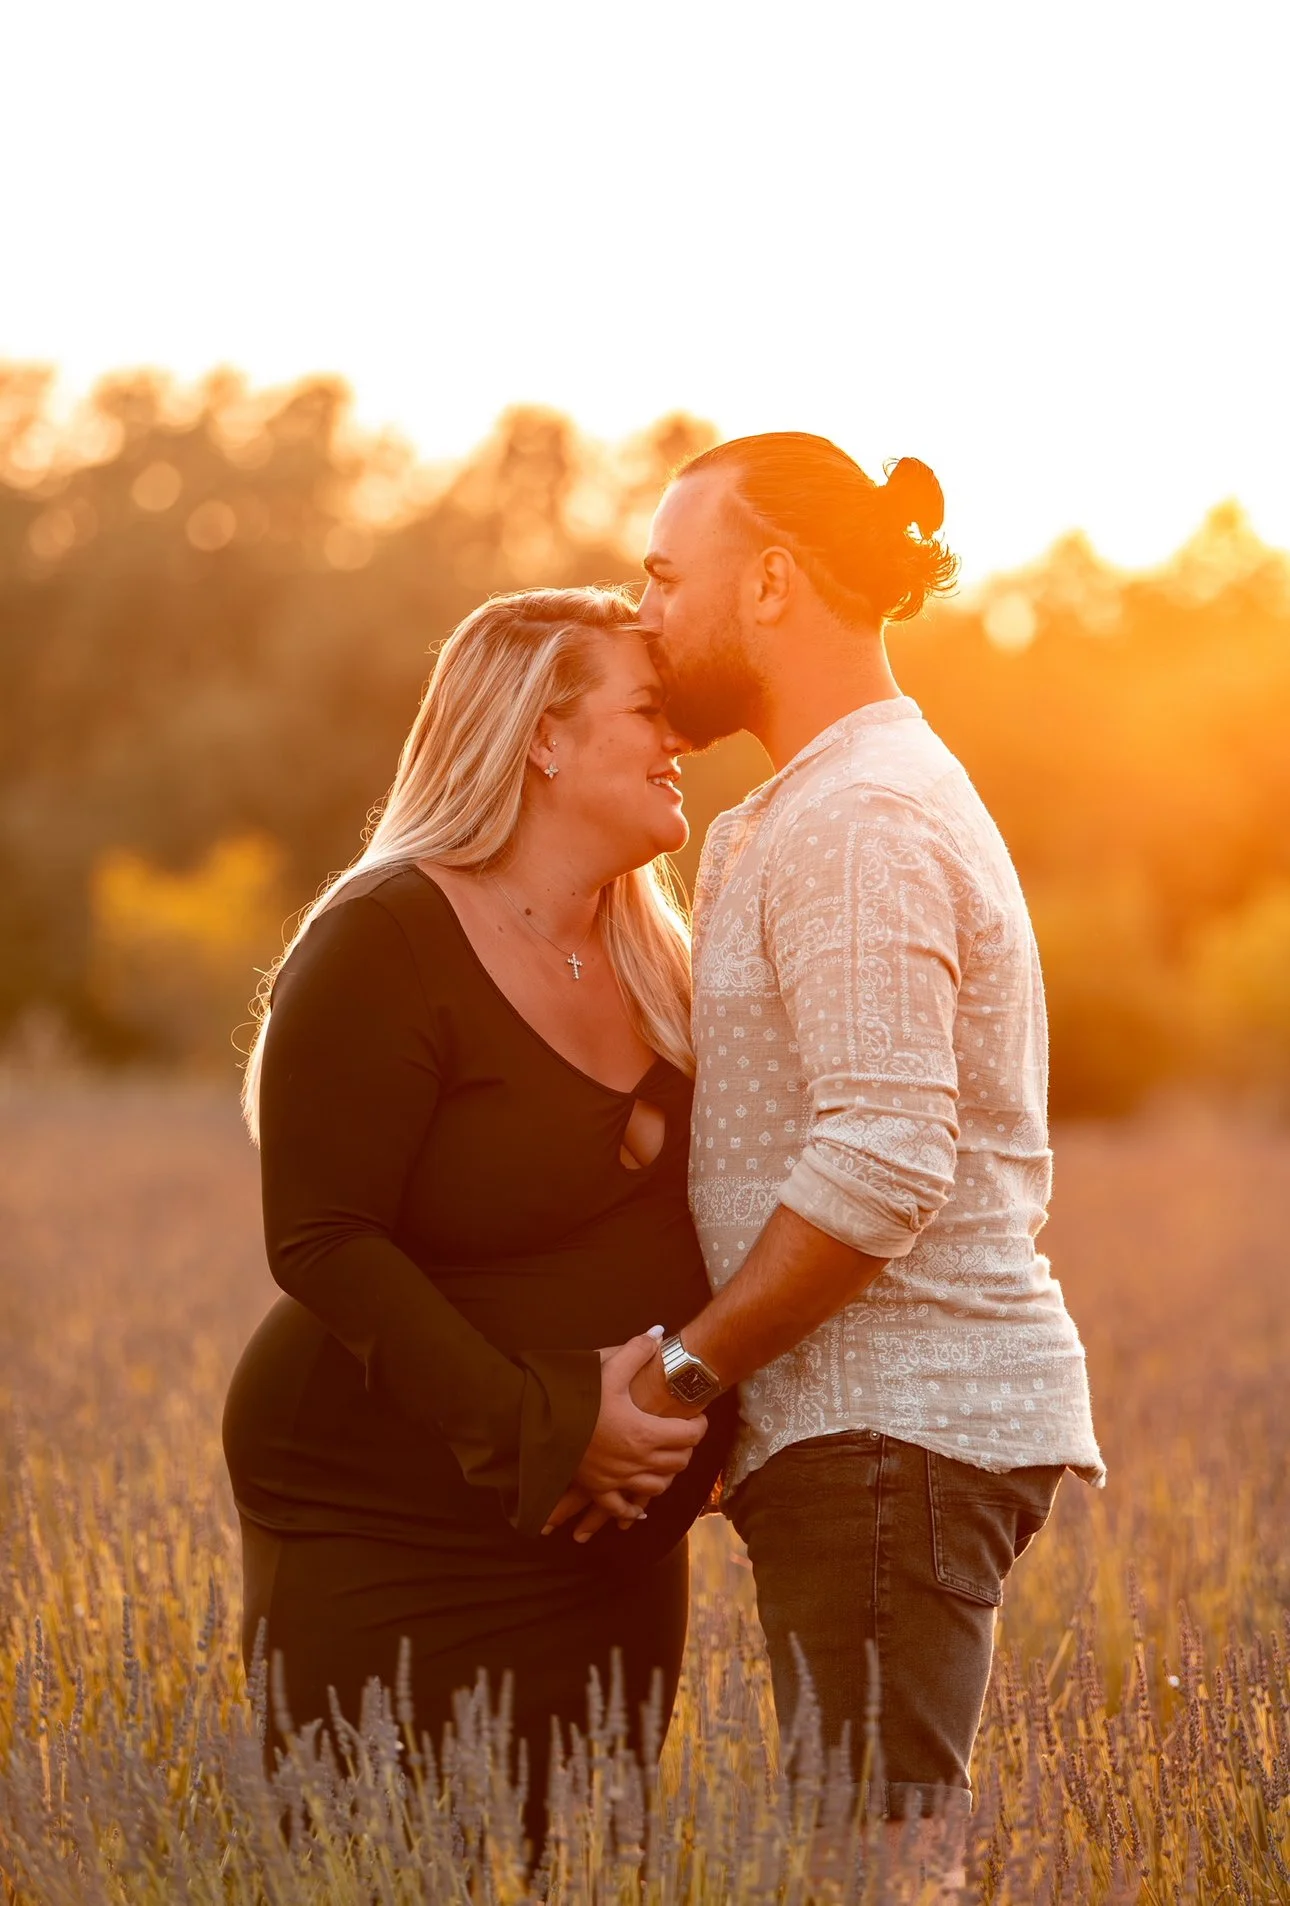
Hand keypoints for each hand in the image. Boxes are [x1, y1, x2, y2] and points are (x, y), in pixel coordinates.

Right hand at [540, 1329, 706, 1536]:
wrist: (539, 1424)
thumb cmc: (576, 1396)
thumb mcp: (608, 1369)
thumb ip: (637, 1351)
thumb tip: (660, 1334)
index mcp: (645, 1432)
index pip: (690, 1435)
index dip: (699, 1425)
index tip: (697, 1416)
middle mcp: (637, 1461)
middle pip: (678, 1462)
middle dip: (686, 1448)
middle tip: (683, 1435)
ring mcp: (618, 1479)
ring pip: (657, 1487)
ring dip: (666, 1475)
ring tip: (665, 1462)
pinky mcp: (598, 1489)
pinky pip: (621, 1507)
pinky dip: (633, 1509)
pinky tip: (638, 1507)